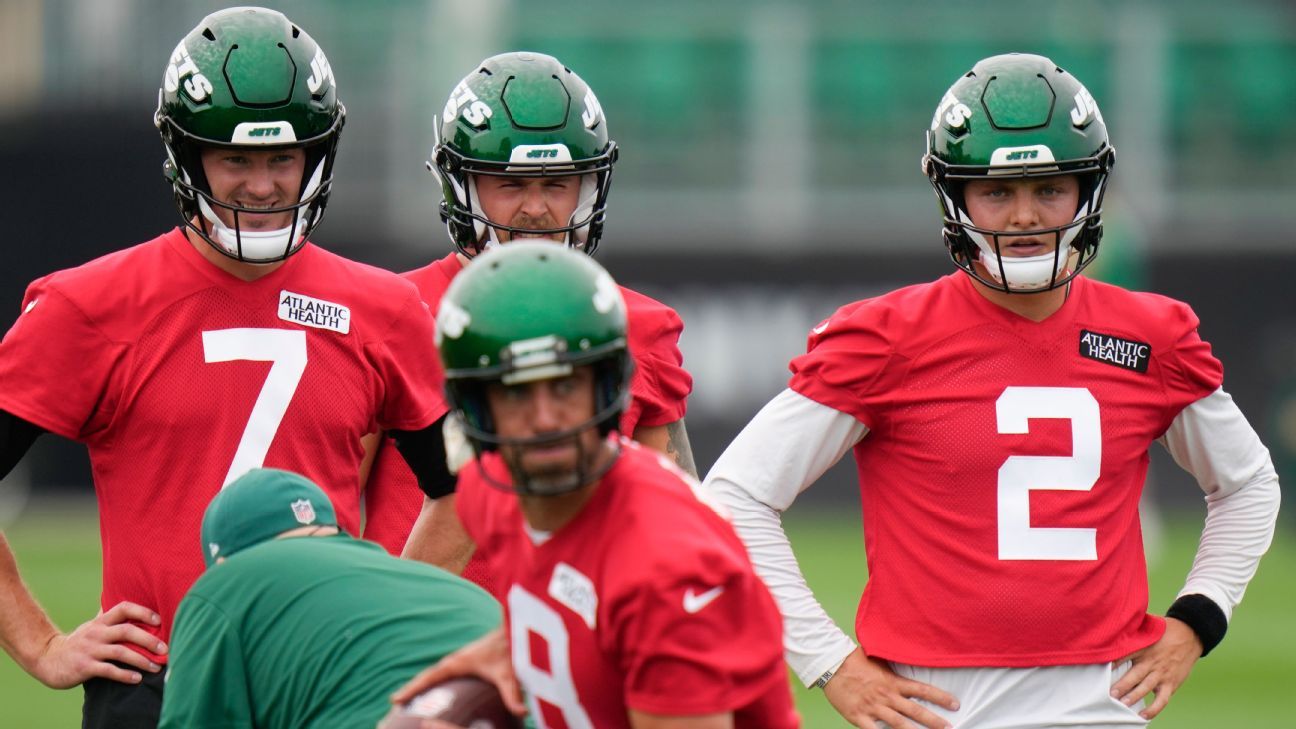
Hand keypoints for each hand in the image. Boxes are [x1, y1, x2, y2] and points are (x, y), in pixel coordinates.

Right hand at [30, 601, 165, 688]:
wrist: (48, 659)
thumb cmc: (77, 642)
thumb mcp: (92, 626)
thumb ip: (109, 617)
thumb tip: (128, 603)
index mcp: (101, 622)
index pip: (123, 608)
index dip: (142, 612)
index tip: (159, 620)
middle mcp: (97, 633)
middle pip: (127, 631)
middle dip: (149, 640)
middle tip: (165, 649)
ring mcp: (90, 650)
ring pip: (120, 652)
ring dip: (141, 660)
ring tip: (156, 667)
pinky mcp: (84, 667)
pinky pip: (108, 671)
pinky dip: (124, 675)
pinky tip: (137, 679)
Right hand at [390, 627, 525, 716]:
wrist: (515, 629)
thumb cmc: (510, 649)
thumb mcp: (509, 675)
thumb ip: (513, 695)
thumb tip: (522, 713)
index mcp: (457, 663)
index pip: (428, 678)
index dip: (411, 689)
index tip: (395, 700)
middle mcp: (454, 661)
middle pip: (427, 676)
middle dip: (411, 688)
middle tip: (394, 702)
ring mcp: (458, 660)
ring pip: (434, 674)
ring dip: (421, 684)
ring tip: (407, 698)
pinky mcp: (465, 662)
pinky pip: (443, 673)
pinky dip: (433, 681)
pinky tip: (433, 691)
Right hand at [822, 648, 957, 728]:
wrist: (832, 665)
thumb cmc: (855, 662)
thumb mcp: (879, 661)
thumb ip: (895, 668)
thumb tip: (909, 661)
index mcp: (893, 682)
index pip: (922, 690)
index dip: (940, 697)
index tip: (955, 704)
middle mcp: (886, 695)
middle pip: (915, 710)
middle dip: (934, 721)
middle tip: (950, 728)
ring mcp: (873, 707)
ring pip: (899, 724)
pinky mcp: (859, 717)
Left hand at [1111, 618, 1201, 719]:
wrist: (1191, 635)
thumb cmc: (1166, 631)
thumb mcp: (1148, 629)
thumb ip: (1133, 634)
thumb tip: (1115, 632)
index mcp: (1144, 648)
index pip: (1126, 655)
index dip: (1113, 663)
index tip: (1101, 668)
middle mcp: (1152, 662)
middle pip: (1134, 675)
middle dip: (1122, 685)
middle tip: (1110, 693)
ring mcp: (1162, 674)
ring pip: (1145, 688)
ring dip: (1133, 696)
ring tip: (1122, 703)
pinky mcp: (1171, 683)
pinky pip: (1162, 699)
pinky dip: (1154, 709)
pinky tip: (1144, 715)